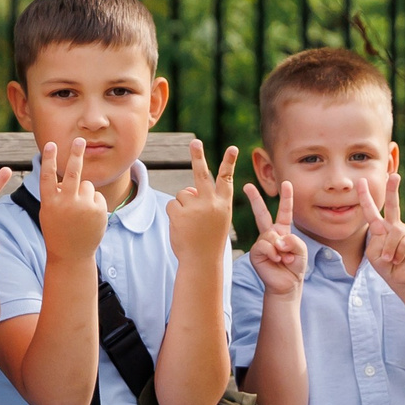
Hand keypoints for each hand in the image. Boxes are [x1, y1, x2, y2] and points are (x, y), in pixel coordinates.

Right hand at [34, 138, 108, 264]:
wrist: (71, 255)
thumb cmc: (57, 230)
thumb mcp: (49, 212)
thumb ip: (57, 194)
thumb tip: (68, 174)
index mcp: (50, 202)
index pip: (48, 176)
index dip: (48, 159)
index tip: (50, 144)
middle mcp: (66, 203)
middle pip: (72, 172)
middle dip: (76, 154)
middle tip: (79, 140)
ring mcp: (83, 207)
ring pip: (88, 186)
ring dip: (85, 193)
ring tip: (79, 213)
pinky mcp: (98, 210)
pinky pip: (97, 196)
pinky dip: (94, 203)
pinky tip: (88, 218)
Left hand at [168, 137, 237, 260]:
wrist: (202, 262)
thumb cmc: (209, 241)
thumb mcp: (216, 220)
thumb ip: (205, 202)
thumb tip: (187, 190)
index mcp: (224, 204)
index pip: (226, 179)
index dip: (229, 162)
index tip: (232, 148)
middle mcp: (212, 202)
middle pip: (201, 174)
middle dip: (198, 156)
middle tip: (195, 142)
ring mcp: (196, 207)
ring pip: (182, 194)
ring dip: (182, 207)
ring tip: (189, 224)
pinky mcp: (181, 212)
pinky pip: (172, 205)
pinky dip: (174, 215)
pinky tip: (181, 227)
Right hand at [242, 176, 308, 297]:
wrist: (286, 285)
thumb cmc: (294, 266)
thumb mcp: (301, 250)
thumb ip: (292, 240)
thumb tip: (276, 240)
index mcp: (282, 230)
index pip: (285, 211)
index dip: (287, 197)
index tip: (287, 183)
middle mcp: (270, 234)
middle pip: (261, 213)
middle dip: (255, 199)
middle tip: (247, 185)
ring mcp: (262, 243)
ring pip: (270, 235)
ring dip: (281, 248)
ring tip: (284, 259)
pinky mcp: (256, 253)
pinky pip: (264, 245)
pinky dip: (273, 253)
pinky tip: (277, 261)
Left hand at [358, 172, 404, 290]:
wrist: (399, 277)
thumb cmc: (385, 264)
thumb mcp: (373, 253)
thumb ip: (378, 242)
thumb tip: (392, 233)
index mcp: (379, 227)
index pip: (370, 210)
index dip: (365, 196)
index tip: (362, 181)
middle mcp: (392, 225)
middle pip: (393, 205)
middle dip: (393, 190)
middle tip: (394, 175)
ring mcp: (404, 231)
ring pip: (393, 235)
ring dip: (388, 251)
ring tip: (390, 259)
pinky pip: (401, 244)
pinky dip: (397, 255)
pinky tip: (399, 259)